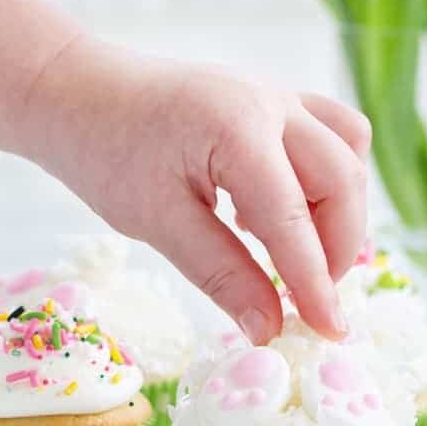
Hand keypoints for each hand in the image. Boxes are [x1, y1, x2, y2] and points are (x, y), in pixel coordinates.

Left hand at [29, 37, 370, 344]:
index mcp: (238, 130)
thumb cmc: (105, 152)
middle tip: (309, 297)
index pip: (293, 221)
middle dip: (337, 248)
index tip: (330, 332)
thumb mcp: (157, 221)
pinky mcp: (273, 100)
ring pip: (347, 151)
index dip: (315, 283)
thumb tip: (270, 328)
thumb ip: (221, 272)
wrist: (79, 93)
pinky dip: (325, 178)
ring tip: (299, 251)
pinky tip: (279, 210)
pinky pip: (331, 133)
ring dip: (339, 209)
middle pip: (343, 180)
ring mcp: (277, 95)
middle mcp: (271, 103)